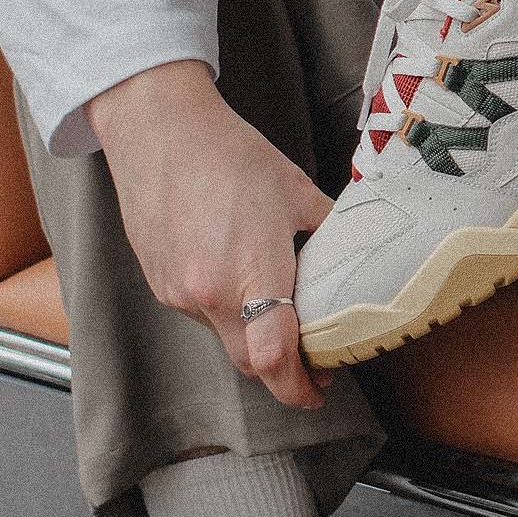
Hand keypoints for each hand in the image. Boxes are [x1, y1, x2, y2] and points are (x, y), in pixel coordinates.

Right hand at [86, 60, 331, 408]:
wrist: (158, 127)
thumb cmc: (229, 152)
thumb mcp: (296, 190)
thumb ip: (329, 232)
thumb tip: (359, 255)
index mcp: (251, 271)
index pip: (275, 358)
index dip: (299, 387)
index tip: (320, 389)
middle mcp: (209, 293)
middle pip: (251, 362)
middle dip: (282, 370)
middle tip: (311, 361)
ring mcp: (178, 292)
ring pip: (225, 337)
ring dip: (253, 335)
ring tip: (276, 306)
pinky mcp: (160, 282)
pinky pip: (200, 313)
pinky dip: (224, 309)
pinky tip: (236, 274)